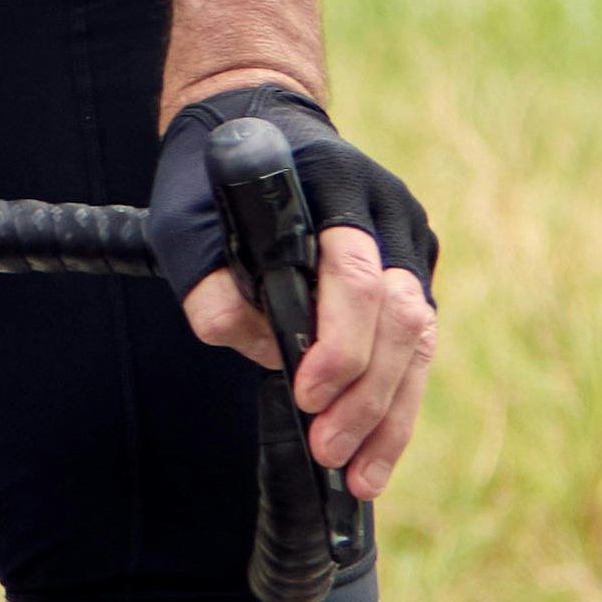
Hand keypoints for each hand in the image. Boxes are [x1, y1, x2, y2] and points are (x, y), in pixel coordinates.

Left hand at [152, 88, 439, 495]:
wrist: (254, 126)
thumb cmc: (211, 182)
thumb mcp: (182, 224)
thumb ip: (210, 288)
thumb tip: (264, 353)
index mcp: (334, 187)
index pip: (354, 272)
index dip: (339, 341)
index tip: (305, 392)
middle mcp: (387, 214)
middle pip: (399, 315)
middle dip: (366, 394)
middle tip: (328, 452)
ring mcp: (408, 243)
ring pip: (419, 340)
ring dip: (390, 414)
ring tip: (359, 475)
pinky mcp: (411, 274)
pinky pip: (416, 349)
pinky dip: (396, 404)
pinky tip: (375, 455)